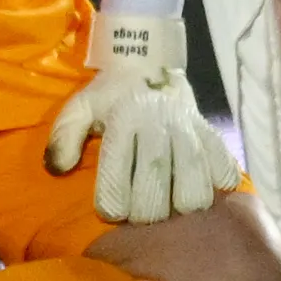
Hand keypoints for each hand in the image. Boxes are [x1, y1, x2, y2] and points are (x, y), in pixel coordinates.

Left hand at [46, 11, 233, 219]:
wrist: (149, 64)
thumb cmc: (110, 96)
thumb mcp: (79, 107)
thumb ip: (63, 136)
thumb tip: (57, 169)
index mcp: (123, 118)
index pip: (117, 170)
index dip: (114, 201)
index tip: (112, 213)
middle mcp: (157, 122)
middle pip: (157, 181)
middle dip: (148, 210)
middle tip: (142, 216)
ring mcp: (189, 128)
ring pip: (195, 179)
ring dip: (184, 202)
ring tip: (173, 208)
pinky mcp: (211, 132)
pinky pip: (222, 167)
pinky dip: (217, 186)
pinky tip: (202, 192)